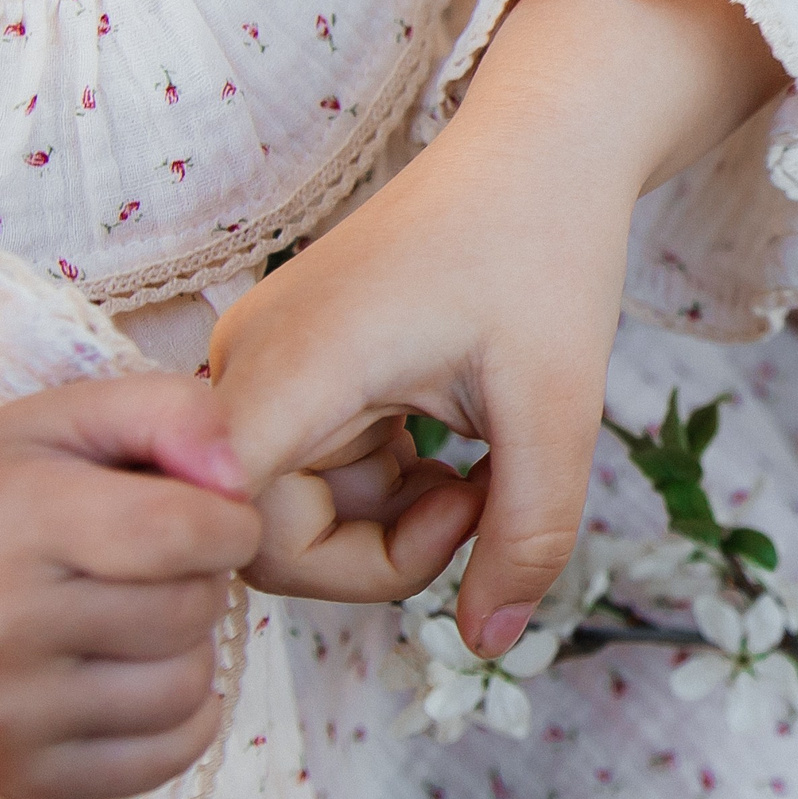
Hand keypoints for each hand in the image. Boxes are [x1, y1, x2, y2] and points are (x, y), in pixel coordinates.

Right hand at [0, 376, 261, 798]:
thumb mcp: (63, 423)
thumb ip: (170, 412)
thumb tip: (239, 476)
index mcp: (1, 519)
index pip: (185, 531)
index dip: (227, 522)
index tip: (208, 519)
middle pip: (191, 610)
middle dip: (195, 581)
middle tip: (141, 569)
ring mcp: (4, 716)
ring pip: (188, 685)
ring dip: (183, 649)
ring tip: (124, 620)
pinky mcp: (25, 780)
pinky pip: (171, 752)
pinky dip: (174, 716)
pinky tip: (123, 676)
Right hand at [211, 0, 788, 655]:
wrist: (541, 152)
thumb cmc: (545, 255)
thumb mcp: (560, 412)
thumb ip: (526, 537)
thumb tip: (488, 646)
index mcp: (295, 362)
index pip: (237, 522)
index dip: (324, 568)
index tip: (443, 532)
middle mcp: (247, 366)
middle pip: (262, 537)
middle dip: (382, 557)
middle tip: (482, 507)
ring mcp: (261, 371)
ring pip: (291, 517)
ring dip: (392, 524)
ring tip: (480, 471)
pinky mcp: (289, 378)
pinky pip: (313, 479)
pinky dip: (388, 491)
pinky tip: (454, 451)